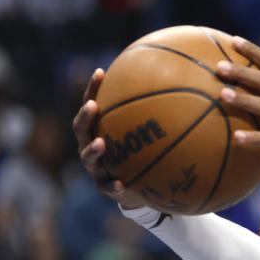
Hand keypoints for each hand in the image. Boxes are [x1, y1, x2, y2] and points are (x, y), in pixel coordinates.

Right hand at [72, 68, 147, 209]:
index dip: (93, 89)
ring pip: (87, 157)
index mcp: (98, 128)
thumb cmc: (139, 151)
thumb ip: (154, 110)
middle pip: (80, 128)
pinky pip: (106, 186)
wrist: (136, 186)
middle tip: (92, 106)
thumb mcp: (143, 131)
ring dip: (93, 149)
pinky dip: (113, 185)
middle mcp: (90, 144)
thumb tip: (179, 81)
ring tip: (101, 143)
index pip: (91, 104)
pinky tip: (121, 184)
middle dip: (85, 116)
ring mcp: (94, 166)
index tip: (100, 72)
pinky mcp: (103, 186)